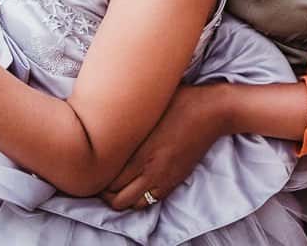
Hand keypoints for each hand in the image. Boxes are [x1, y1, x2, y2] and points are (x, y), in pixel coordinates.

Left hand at [103, 83, 227, 209]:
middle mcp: (152, 170)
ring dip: (122, 198)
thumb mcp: (149, 107)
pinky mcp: (176, 180)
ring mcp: (165, 178)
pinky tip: (136, 185)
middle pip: (118, 199)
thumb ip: (128, 120)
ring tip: (117, 186)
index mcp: (141, 152)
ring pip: (134, 205)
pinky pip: (152, 201)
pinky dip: (140, 199)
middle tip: (100, 180)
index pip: (109, 181)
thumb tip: (106, 118)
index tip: (93, 168)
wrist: (214, 111)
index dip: (97, 178)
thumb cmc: (182, 101)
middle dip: (105, 193)